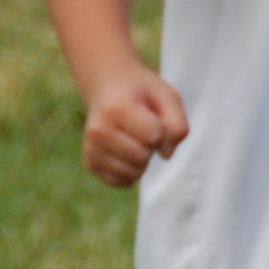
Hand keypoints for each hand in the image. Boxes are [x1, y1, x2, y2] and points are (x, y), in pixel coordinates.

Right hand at [79, 64, 189, 187]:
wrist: (106, 86)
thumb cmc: (142, 93)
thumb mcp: (167, 96)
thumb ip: (177, 125)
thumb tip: (165, 155)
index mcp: (117, 109)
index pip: (154, 135)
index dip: (162, 129)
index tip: (152, 116)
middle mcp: (99, 130)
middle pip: (142, 156)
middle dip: (151, 145)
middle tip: (142, 127)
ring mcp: (92, 148)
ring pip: (133, 173)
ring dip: (143, 160)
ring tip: (134, 139)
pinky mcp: (91, 163)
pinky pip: (122, 182)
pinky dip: (132, 172)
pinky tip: (128, 153)